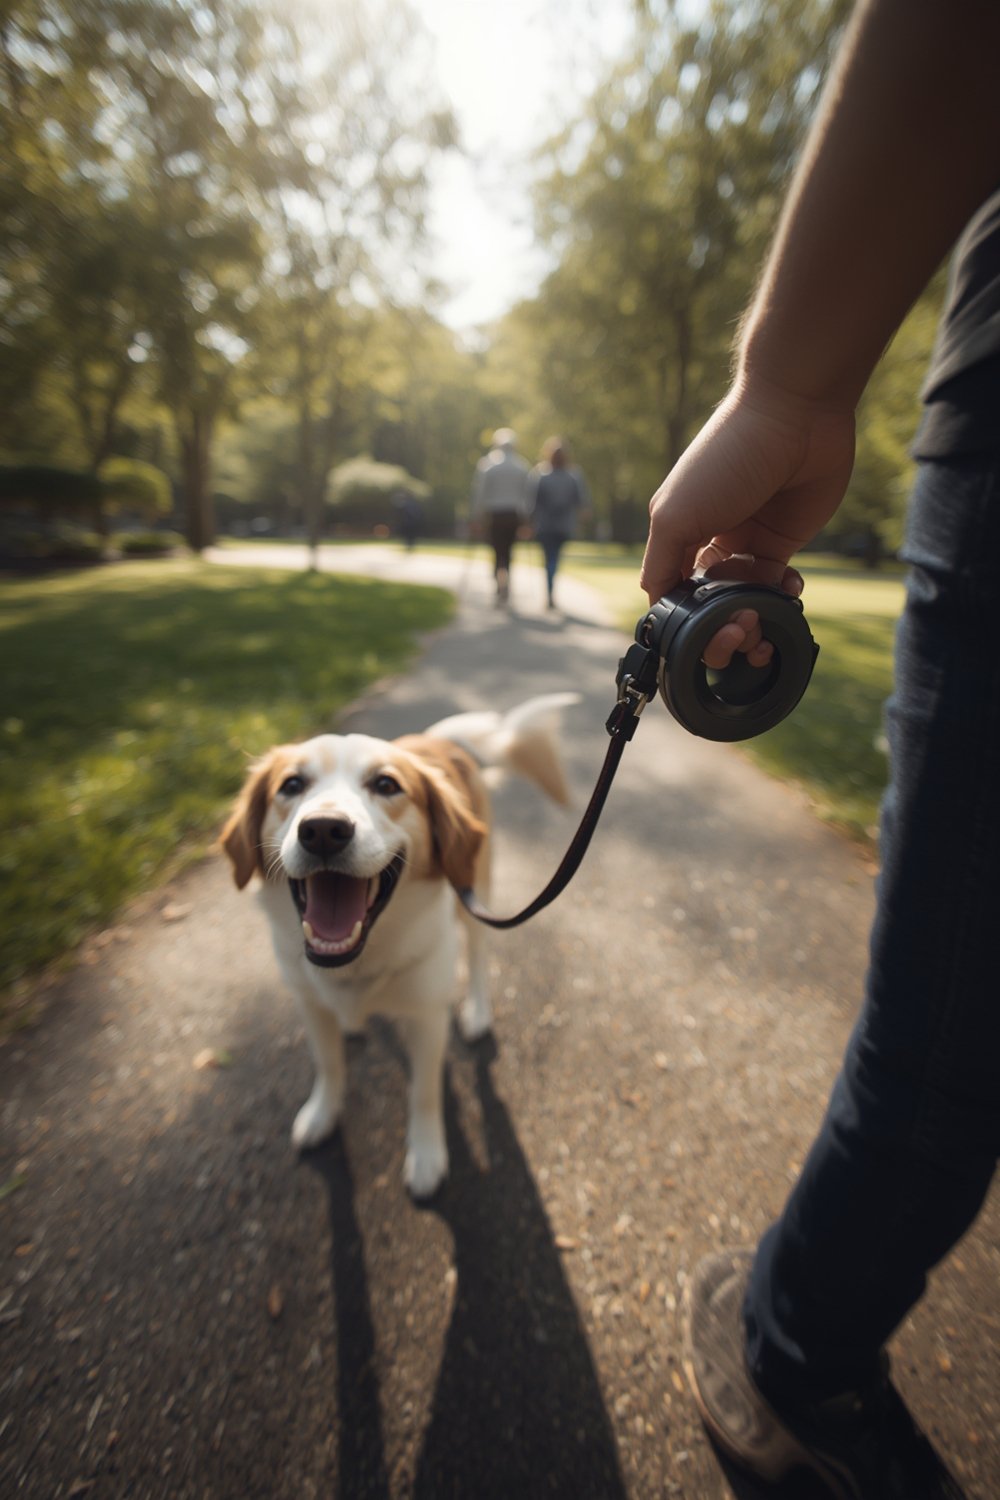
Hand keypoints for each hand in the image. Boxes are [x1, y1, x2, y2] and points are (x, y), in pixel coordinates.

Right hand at [640, 377, 855, 667]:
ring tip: (763, 615)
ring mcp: (747, 539)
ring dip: (753, 614)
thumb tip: (653, 603)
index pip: (672, 589)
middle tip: (739, 628)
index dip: (684, 618)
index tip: (702, 631)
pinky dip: (782, 595)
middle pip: (708, 601)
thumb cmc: (728, 458)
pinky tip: (788, 588)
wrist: (795, 414)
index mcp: (676, 531)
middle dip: (721, 624)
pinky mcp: (784, 538)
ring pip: (744, 597)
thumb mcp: (675, 514)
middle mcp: (709, 537)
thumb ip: (660, 562)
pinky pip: (778, 583)